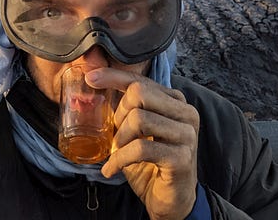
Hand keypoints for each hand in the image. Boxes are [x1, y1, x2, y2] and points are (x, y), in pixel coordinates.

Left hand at [86, 68, 198, 219]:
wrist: (171, 200)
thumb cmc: (151, 162)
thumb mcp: (136, 131)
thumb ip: (125, 109)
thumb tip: (95, 87)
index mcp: (175, 101)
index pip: (140, 80)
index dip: (114, 77)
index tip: (90, 78)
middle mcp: (185, 113)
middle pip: (139, 93)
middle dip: (119, 114)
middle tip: (116, 136)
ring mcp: (186, 134)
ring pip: (139, 118)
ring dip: (120, 139)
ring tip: (117, 152)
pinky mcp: (181, 158)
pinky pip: (140, 148)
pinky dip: (120, 158)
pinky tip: (112, 168)